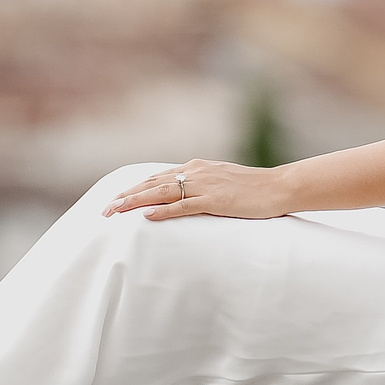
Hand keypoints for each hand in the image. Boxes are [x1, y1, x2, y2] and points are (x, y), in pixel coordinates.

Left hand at [106, 160, 292, 221]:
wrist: (280, 187)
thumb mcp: (222, 183)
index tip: (115, 200)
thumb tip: (183, 199)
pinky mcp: (215, 200)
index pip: (157, 177)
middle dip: (126, 197)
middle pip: (152, 183)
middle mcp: (197, 171)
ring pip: (162, 192)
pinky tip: (147, 217)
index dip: (134, 189)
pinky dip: (164, 211)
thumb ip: (202, 187)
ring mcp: (205, 185)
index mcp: (197, 167)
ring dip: (135, 202)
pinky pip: (184, 206)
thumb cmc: (254, 189)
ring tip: (115, 212)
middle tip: (104, 210)